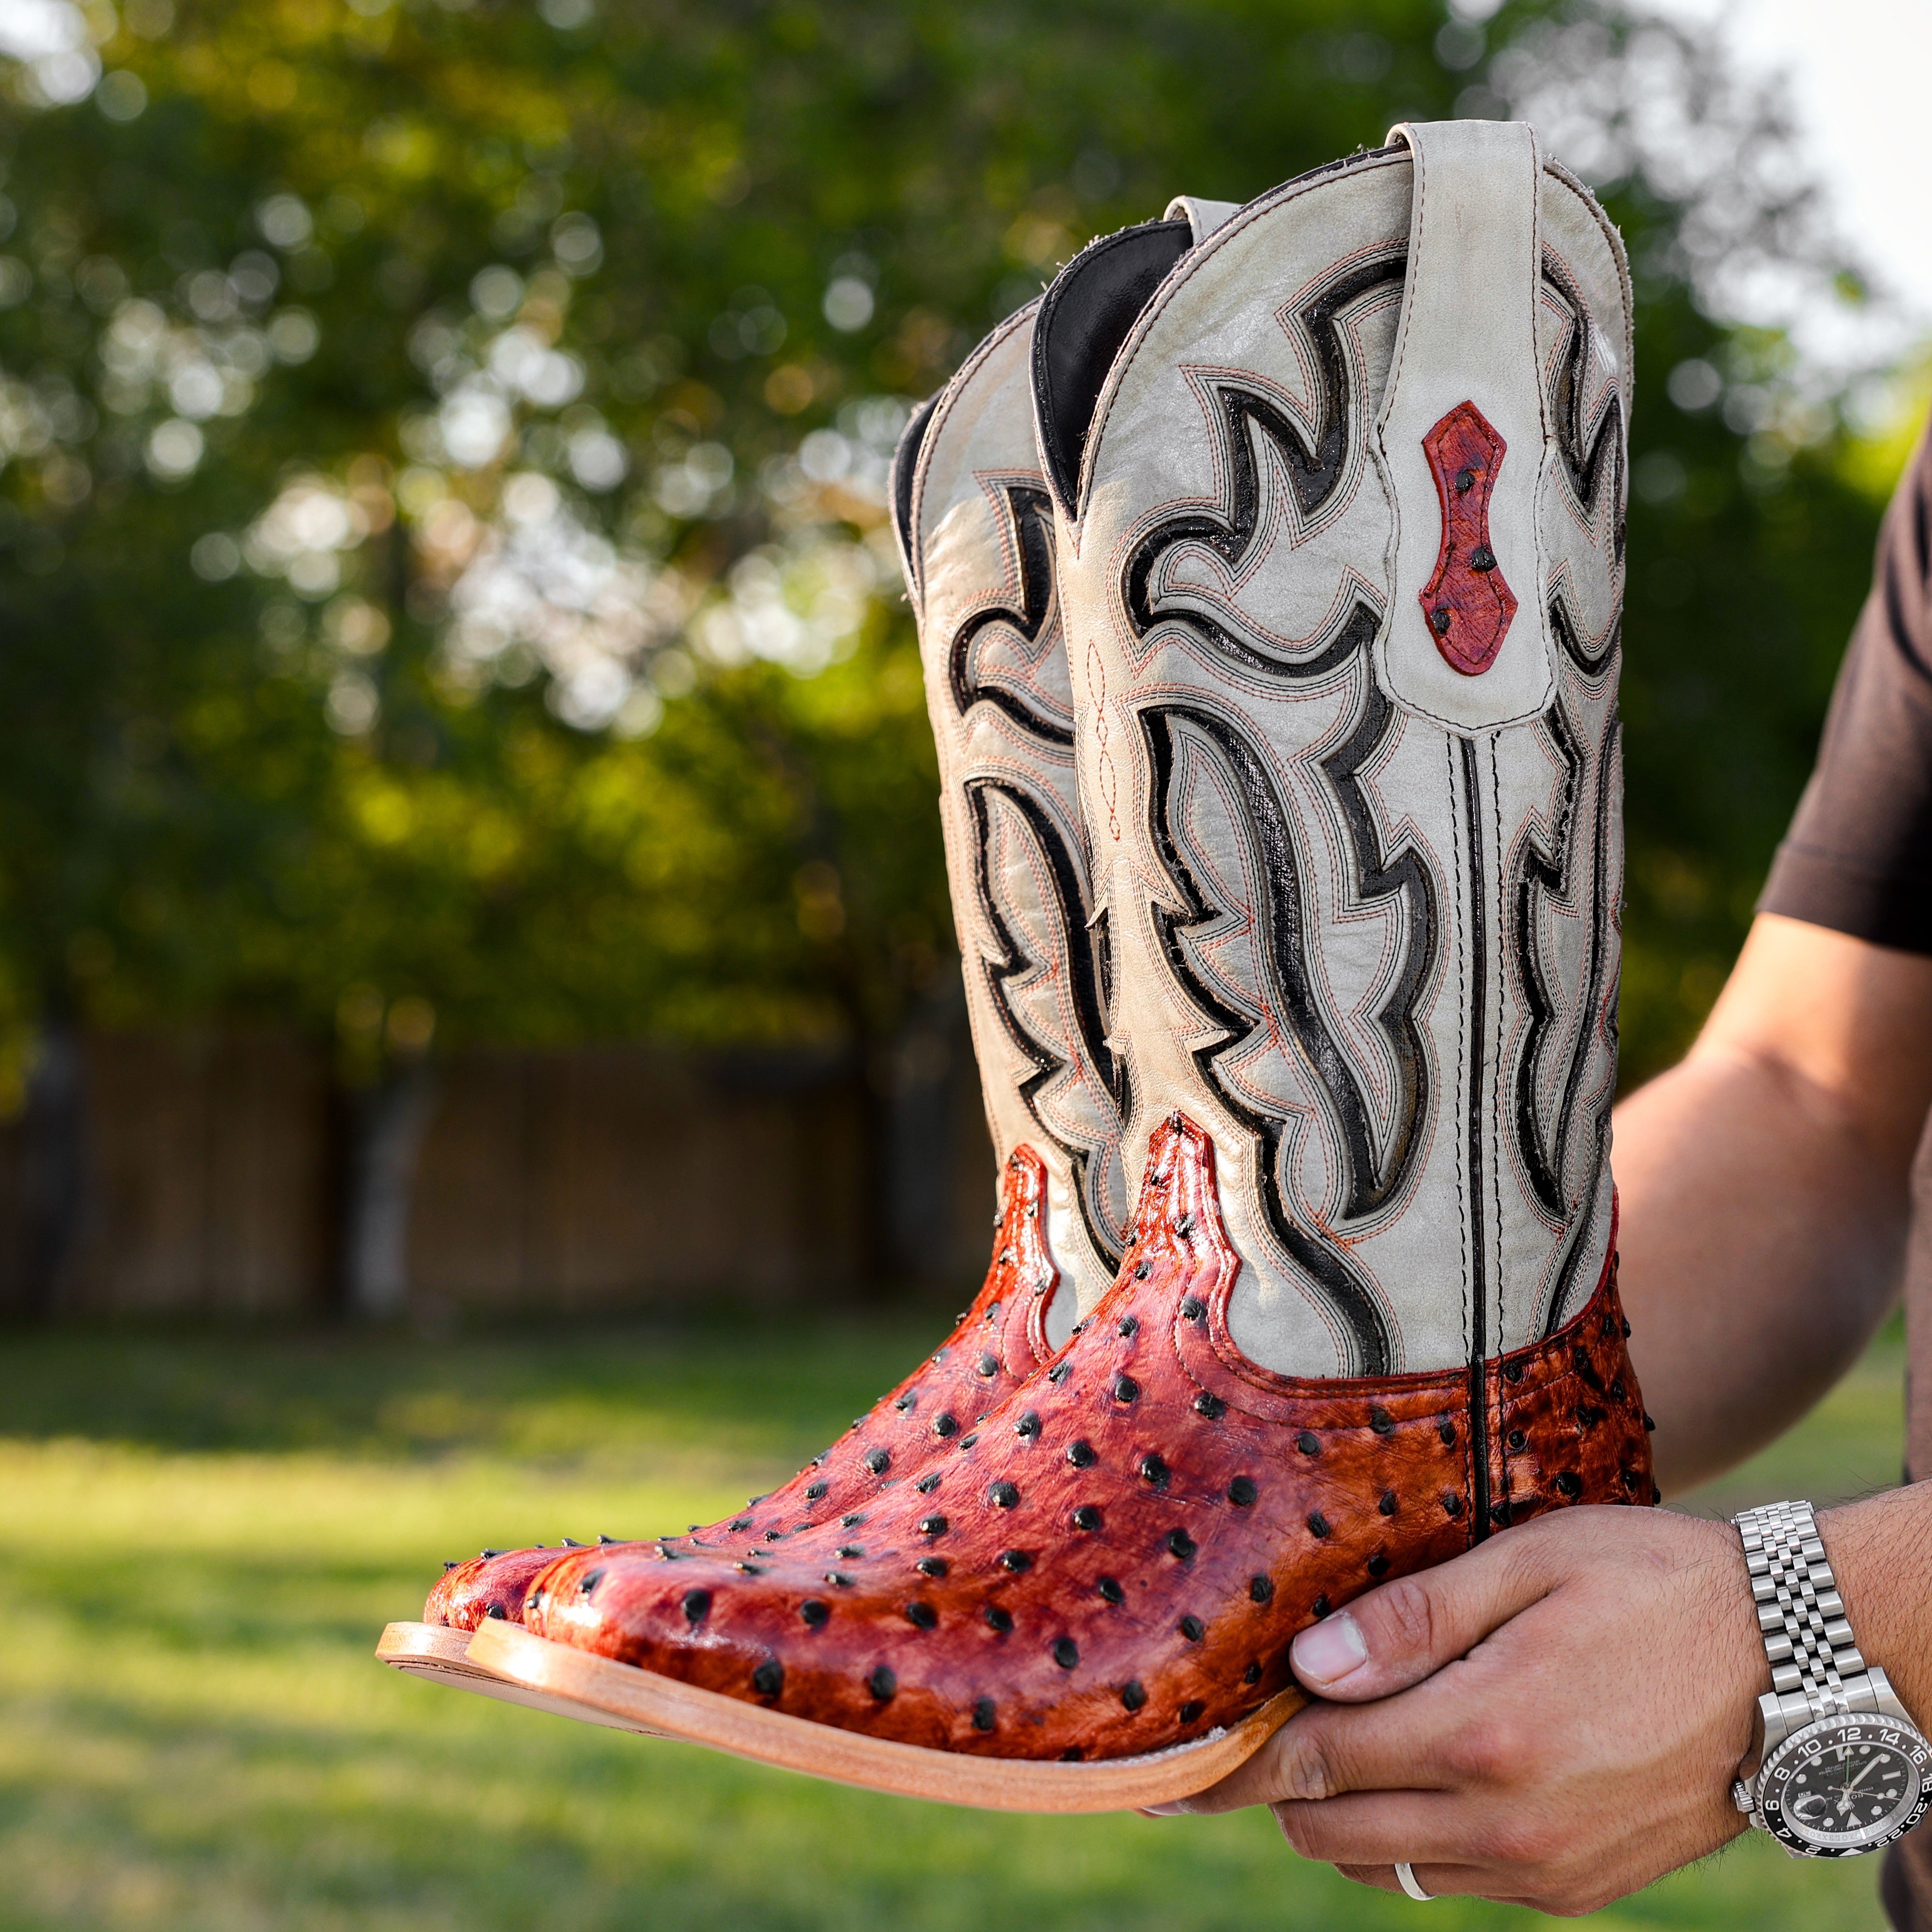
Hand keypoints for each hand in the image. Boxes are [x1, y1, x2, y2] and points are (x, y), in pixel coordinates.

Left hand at [1151, 1506, 1769, 1915]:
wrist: (1796, 1662)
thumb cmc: (1655, 1586)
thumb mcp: (1529, 1565)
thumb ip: (1411, 1622)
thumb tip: (1309, 1669)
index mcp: (1483, 1734)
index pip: (1313, 1764)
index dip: (1233, 1764)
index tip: (1169, 1762)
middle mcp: (1507, 1821)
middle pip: (1332, 1829)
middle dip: (1274, 1789)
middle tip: (1241, 1737)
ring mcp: (1544, 1867)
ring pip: (1386, 1865)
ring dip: (1337, 1816)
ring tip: (1321, 1750)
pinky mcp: (1578, 1885)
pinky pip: (1452, 1882)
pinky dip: (1407, 1839)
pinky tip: (1407, 1777)